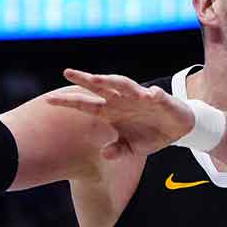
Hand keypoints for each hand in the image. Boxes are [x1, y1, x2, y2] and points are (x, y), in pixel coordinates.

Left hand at [48, 69, 193, 160]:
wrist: (177, 129)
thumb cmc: (150, 134)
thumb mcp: (132, 148)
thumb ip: (117, 150)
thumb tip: (105, 154)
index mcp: (112, 111)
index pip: (87, 104)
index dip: (69, 102)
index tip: (49, 100)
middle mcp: (123, 100)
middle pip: (101, 87)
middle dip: (86, 80)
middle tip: (68, 72)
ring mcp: (140, 97)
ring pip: (124, 84)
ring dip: (111, 81)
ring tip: (98, 79)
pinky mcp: (161, 99)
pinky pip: (157, 96)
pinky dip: (153, 95)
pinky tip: (150, 96)